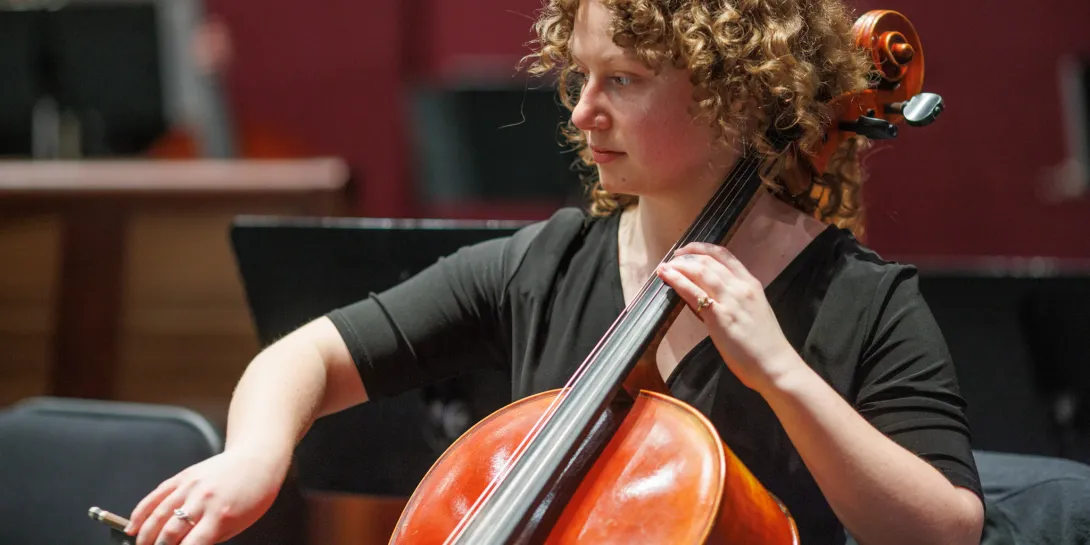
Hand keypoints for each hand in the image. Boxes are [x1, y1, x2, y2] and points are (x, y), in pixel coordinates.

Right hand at [126, 447, 288, 544]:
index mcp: (220, 516)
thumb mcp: (238, 524)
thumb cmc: (254, 494)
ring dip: (144, 536)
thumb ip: (210, 538)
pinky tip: (132, 526)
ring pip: (157, 515)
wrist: (257, 459)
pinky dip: (140, 512)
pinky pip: (156, 495)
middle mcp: (202, 500)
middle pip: (169, 533)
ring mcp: (190, 486)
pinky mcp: (183, 476)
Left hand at [656, 242, 802, 392]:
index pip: (725, 255)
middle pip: (709, 261)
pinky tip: (666, 277)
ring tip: (664, 267)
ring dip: (679, 266)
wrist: (775, 365)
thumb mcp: (753, 311)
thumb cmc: (764, 344)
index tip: (688, 250)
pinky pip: (694, 293)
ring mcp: (731, 301)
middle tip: (671, 261)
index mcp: (751, 284)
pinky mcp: (719, 317)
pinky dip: (677, 281)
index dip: (702, 248)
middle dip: (686, 257)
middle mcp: (741, 287)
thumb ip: (734, 299)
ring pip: (701, 272)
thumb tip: (708, 293)